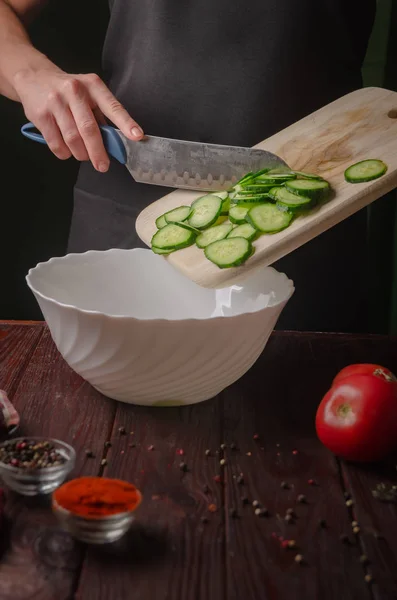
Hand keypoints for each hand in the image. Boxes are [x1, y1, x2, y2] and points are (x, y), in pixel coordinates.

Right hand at [14, 66, 143, 171]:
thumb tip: (114, 142)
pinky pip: (57, 144)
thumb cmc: (68, 90)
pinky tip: (68, 151)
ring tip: (84, 156)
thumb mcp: (88, 93)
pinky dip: (65, 153)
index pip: (112, 106)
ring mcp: (56, 102)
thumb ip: (101, 114)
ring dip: (81, 154)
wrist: (33, 77)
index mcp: (93, 85)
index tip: (137, 136)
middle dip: (98, 152)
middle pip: (89, 129)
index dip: (126, 123)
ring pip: (73, 139)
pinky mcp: (41, 115)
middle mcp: (74, 91)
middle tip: (103, 166)